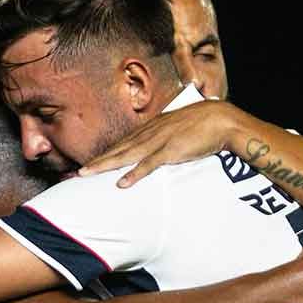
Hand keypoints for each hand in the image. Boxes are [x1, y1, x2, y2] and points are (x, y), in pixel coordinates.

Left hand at [77, 99, 238, 187]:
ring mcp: (160, 141)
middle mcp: (151, 132)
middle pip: (120, 148)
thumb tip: (163, 146)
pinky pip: (149, 164)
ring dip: (106, 165)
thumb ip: (169, 135)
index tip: (93, 163)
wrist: (222, 119)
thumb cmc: (205, 123)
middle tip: (80, 172)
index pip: (125, 141)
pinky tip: (122, 183)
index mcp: (153, 126)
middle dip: (99, 160)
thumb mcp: (181, 127)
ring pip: (127, 155)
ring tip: (88, 174)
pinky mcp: (171, 151)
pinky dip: (135, 174)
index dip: (108, 152)